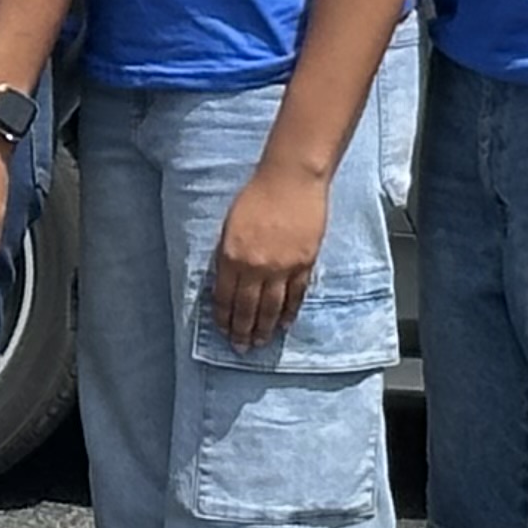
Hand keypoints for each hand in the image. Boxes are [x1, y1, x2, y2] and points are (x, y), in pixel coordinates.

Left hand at [207, 160, 331, 352]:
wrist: (290, 180)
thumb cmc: (257, 195)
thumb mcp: (230, 225)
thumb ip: (227, 255)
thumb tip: (227, 281)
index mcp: (231, 256)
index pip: (225, 297)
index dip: (224, 317)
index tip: (223, 331)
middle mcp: (255, 267)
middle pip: (248, 308)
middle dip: (242, 331)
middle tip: (241, 348)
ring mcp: (282, 268)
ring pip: (272, 308)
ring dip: (265, 328)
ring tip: (260, 343)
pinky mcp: (304, 264)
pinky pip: (295, 296)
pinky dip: (289, 312)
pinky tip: (284, 324)